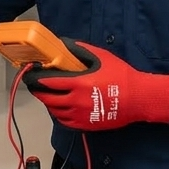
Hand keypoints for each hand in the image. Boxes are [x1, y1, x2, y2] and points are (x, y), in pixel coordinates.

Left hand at [23, 39, 168, 130]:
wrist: (138, 99)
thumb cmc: (121, 76)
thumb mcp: (101, 57)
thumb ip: (80, 50)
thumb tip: (64, 43)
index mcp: (78, 83)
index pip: (48, 82)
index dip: (36, 79)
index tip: (30, 75)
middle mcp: (76, 101)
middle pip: (47, 99)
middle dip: (38, 92)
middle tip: (35, 86)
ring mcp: (80, 115)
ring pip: (54, 111)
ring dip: (48, 103)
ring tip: (49, 96)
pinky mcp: (85, 125)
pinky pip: (64, 121)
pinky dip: (58, 114)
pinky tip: (60, 108)